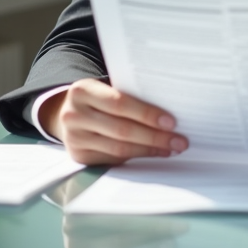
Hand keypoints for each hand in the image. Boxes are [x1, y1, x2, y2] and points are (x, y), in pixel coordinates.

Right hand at [42, 78, 187, 165]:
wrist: (68, 112)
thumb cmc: (98, 98)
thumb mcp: (106, 88)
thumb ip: (128, 94)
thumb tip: (169, 109)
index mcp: (82, 90)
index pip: (120, 103)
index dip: (147, 114)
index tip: (171, 122)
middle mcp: (74, 114)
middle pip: (121, 130)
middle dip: (155, 137)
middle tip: (179, 141)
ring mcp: (74, 138)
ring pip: (119, 148)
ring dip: (149, 149)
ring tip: (170, 148)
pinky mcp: (79, 156)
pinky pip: (113, 159)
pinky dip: (136, 157)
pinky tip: (152, 153)